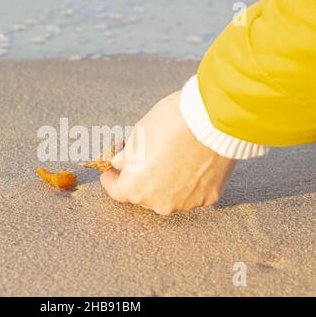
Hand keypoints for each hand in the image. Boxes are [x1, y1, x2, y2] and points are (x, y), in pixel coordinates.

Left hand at [100, 91, 236, 214]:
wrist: (212, 120)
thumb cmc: (169, 124)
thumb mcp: (138, 135)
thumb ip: (128, 156)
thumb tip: (120, 163)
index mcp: (135, 188)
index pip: (117, 192)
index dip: (111, 181)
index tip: (110, 174)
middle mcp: (158, 203)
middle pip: (144, 195)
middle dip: (140, 180)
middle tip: (143, 162)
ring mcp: (185, 203)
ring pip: (169, 196)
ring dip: (165, 183)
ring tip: (170, 160)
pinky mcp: (208, 197)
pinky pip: (193, 192)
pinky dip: (189, 182)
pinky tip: (191, 164)